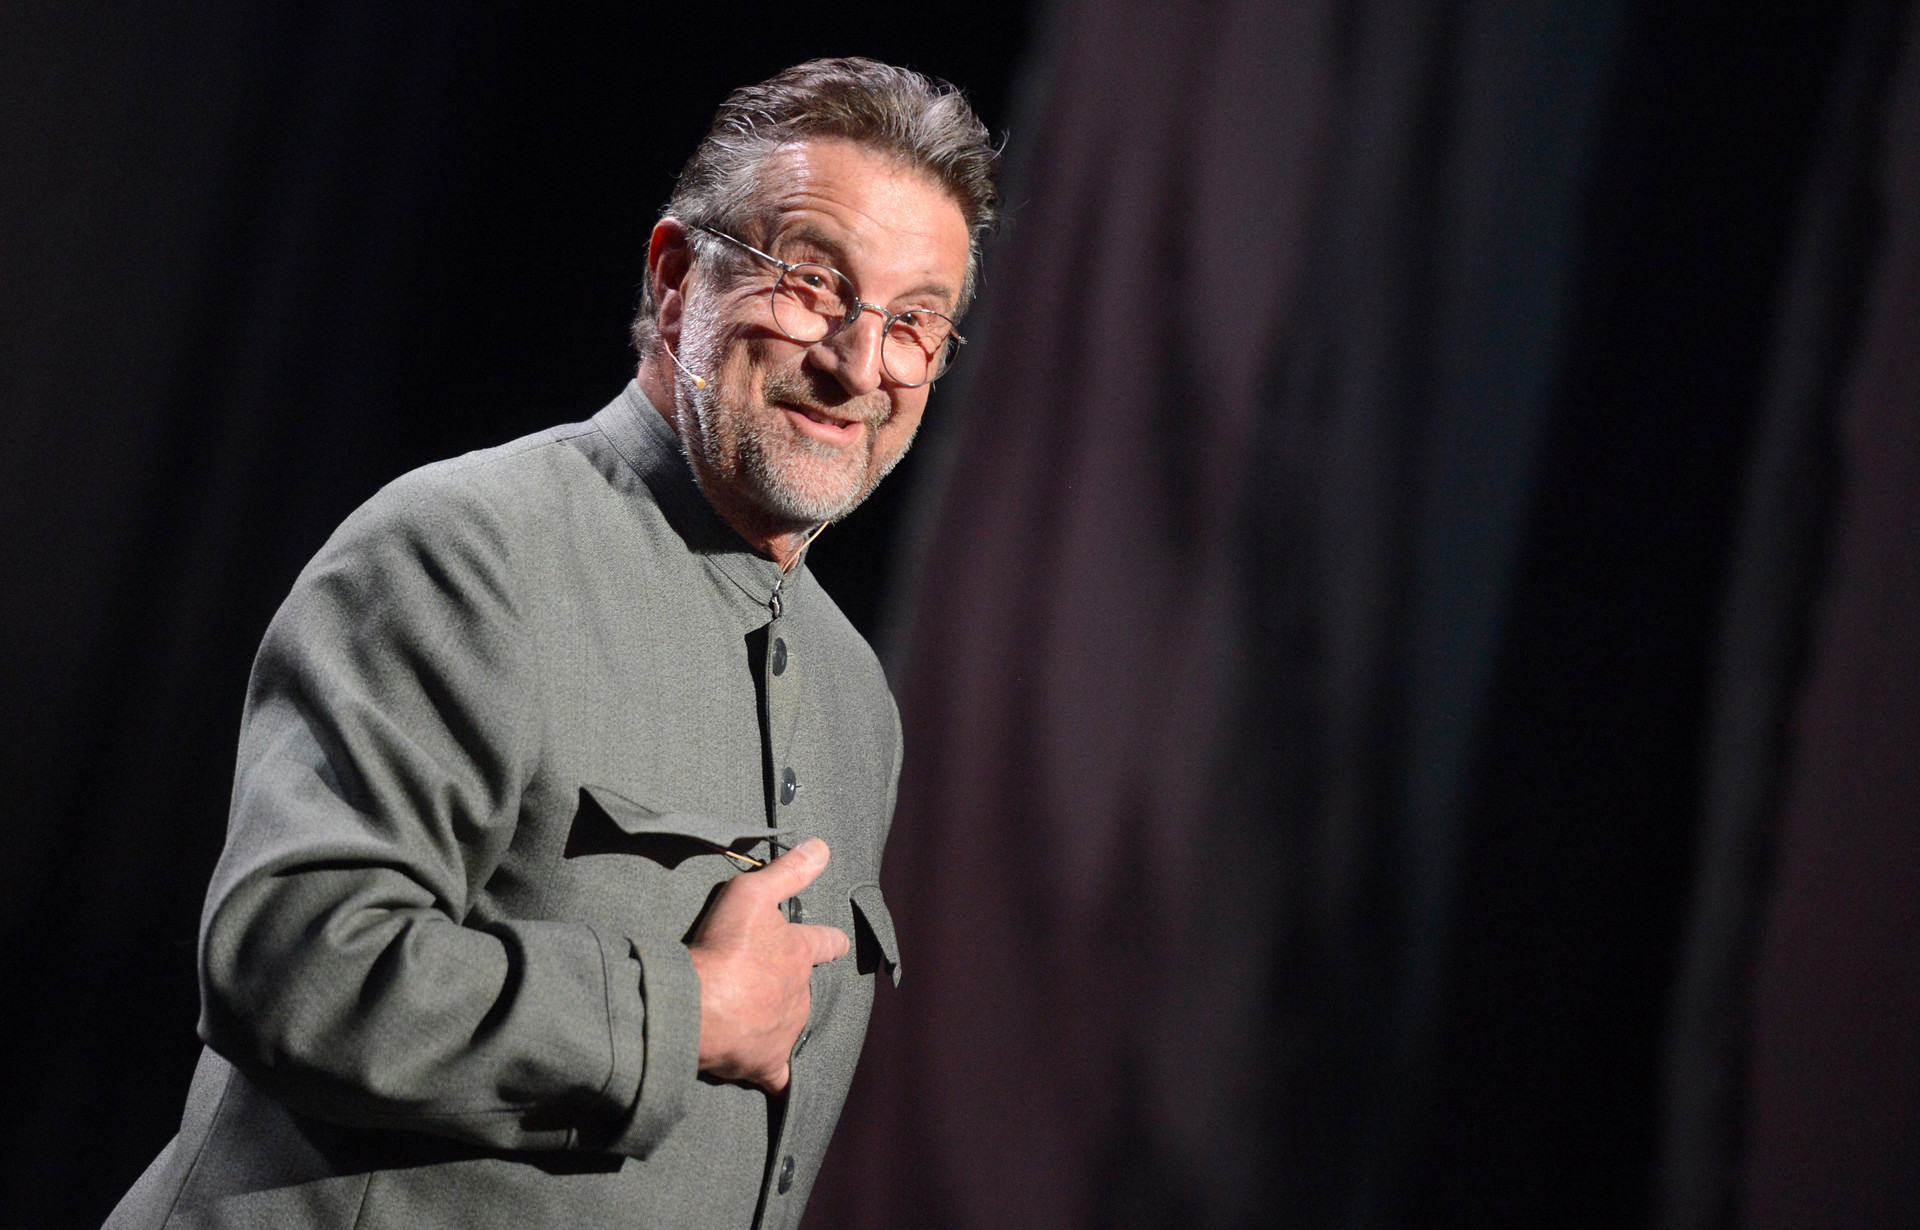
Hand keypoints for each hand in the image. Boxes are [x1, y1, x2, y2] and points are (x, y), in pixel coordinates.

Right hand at [687, 837, 848, 1091]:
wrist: (696, 1008)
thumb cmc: (724, 948)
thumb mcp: (753, 893)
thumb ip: (788, 871)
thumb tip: (823, 847)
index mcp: (800, 954)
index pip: (827, 942)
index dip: (828, 939)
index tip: (832, 942)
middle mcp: (801, 994)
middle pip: (804, 987)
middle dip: (788, 983)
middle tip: (759, 980)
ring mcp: (786, 1031)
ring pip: (790, 1024)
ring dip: (775, 1019)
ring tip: (748, 1016)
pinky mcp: (767, 1064)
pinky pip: (779, 1075)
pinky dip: (776, 1075)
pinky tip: (771, 1079)